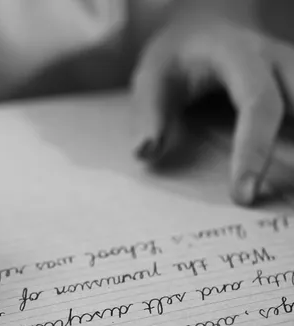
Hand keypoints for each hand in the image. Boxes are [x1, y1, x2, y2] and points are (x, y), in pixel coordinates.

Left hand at [131, 14, 292, 205]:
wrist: (200, 31)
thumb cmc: (174, 59)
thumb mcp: (150, 78)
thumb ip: (147, 114)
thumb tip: (144, 152)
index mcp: (238, 54)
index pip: (258, 103)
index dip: (254, 150)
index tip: (243, 195)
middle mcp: (276, 60)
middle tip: (276, 197)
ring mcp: (292, 73)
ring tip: (287, 192)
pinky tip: (287, 181)